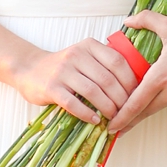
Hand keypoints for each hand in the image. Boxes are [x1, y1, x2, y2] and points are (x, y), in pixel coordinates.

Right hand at [11, 38, 140, 124]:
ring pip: (92, 91)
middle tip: (127, 111)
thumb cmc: (65, 66)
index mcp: (89, 46)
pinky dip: (87, 113)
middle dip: (121, 98)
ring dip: (107, 107)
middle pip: (107, 79)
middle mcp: (76, 55)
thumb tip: (135, 83)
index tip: (136, 95)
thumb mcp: (85, 56)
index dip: (130, 80)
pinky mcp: (51, 88)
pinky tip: (95, 120)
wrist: (30, 69)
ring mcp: (62, 71)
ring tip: (113, 118)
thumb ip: (105, 63)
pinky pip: (73, 103)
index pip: (117, 61)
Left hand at [106, 12, 166, 133]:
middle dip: (130, 120)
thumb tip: (128, 20)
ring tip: (150, 94)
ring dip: (153, 102)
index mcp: (161, 76)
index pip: (135, 102)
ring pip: (162, 104)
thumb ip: (147, 21)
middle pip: (145, 111)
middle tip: (117, 128)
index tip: (110, 126)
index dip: (122, 116)